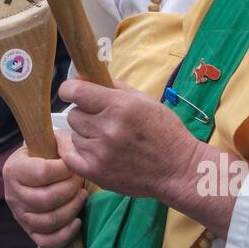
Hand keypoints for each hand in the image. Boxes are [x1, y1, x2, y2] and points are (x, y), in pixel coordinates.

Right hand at [3, 145, 86, 247]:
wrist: (39, 170)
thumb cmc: (49, 156)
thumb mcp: (54, 142)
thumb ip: (64, 143)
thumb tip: (73, 155)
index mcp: (14, 169)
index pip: (42, 173)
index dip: (65, 170)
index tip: (74, 166)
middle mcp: (12, 194)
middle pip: (44, 200)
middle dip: (70, 191)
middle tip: (80, 181)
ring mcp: (19, 215)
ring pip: (47, 221)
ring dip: (71, 210)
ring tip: (82, 197)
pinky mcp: (29, 232)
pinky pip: (46, 242)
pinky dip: (65, 234)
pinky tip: (77, 221)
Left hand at [58, 78, 241, 236]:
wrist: (178, 170)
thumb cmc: (165, 132)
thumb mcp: (144, 100)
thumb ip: (112, 86)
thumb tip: (81, 75)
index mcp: (120, 106)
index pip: (75, 91)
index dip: (70, 90)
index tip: (72, 92)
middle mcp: (108, 129)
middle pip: (73, 115)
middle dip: (84, 115)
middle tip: (101, 120)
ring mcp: (100, 153)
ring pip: (73, 136)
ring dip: (85, 135)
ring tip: (107, 140)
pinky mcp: (96, 172)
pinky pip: (70, 156)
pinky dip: (78, 152)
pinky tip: (94, 150)